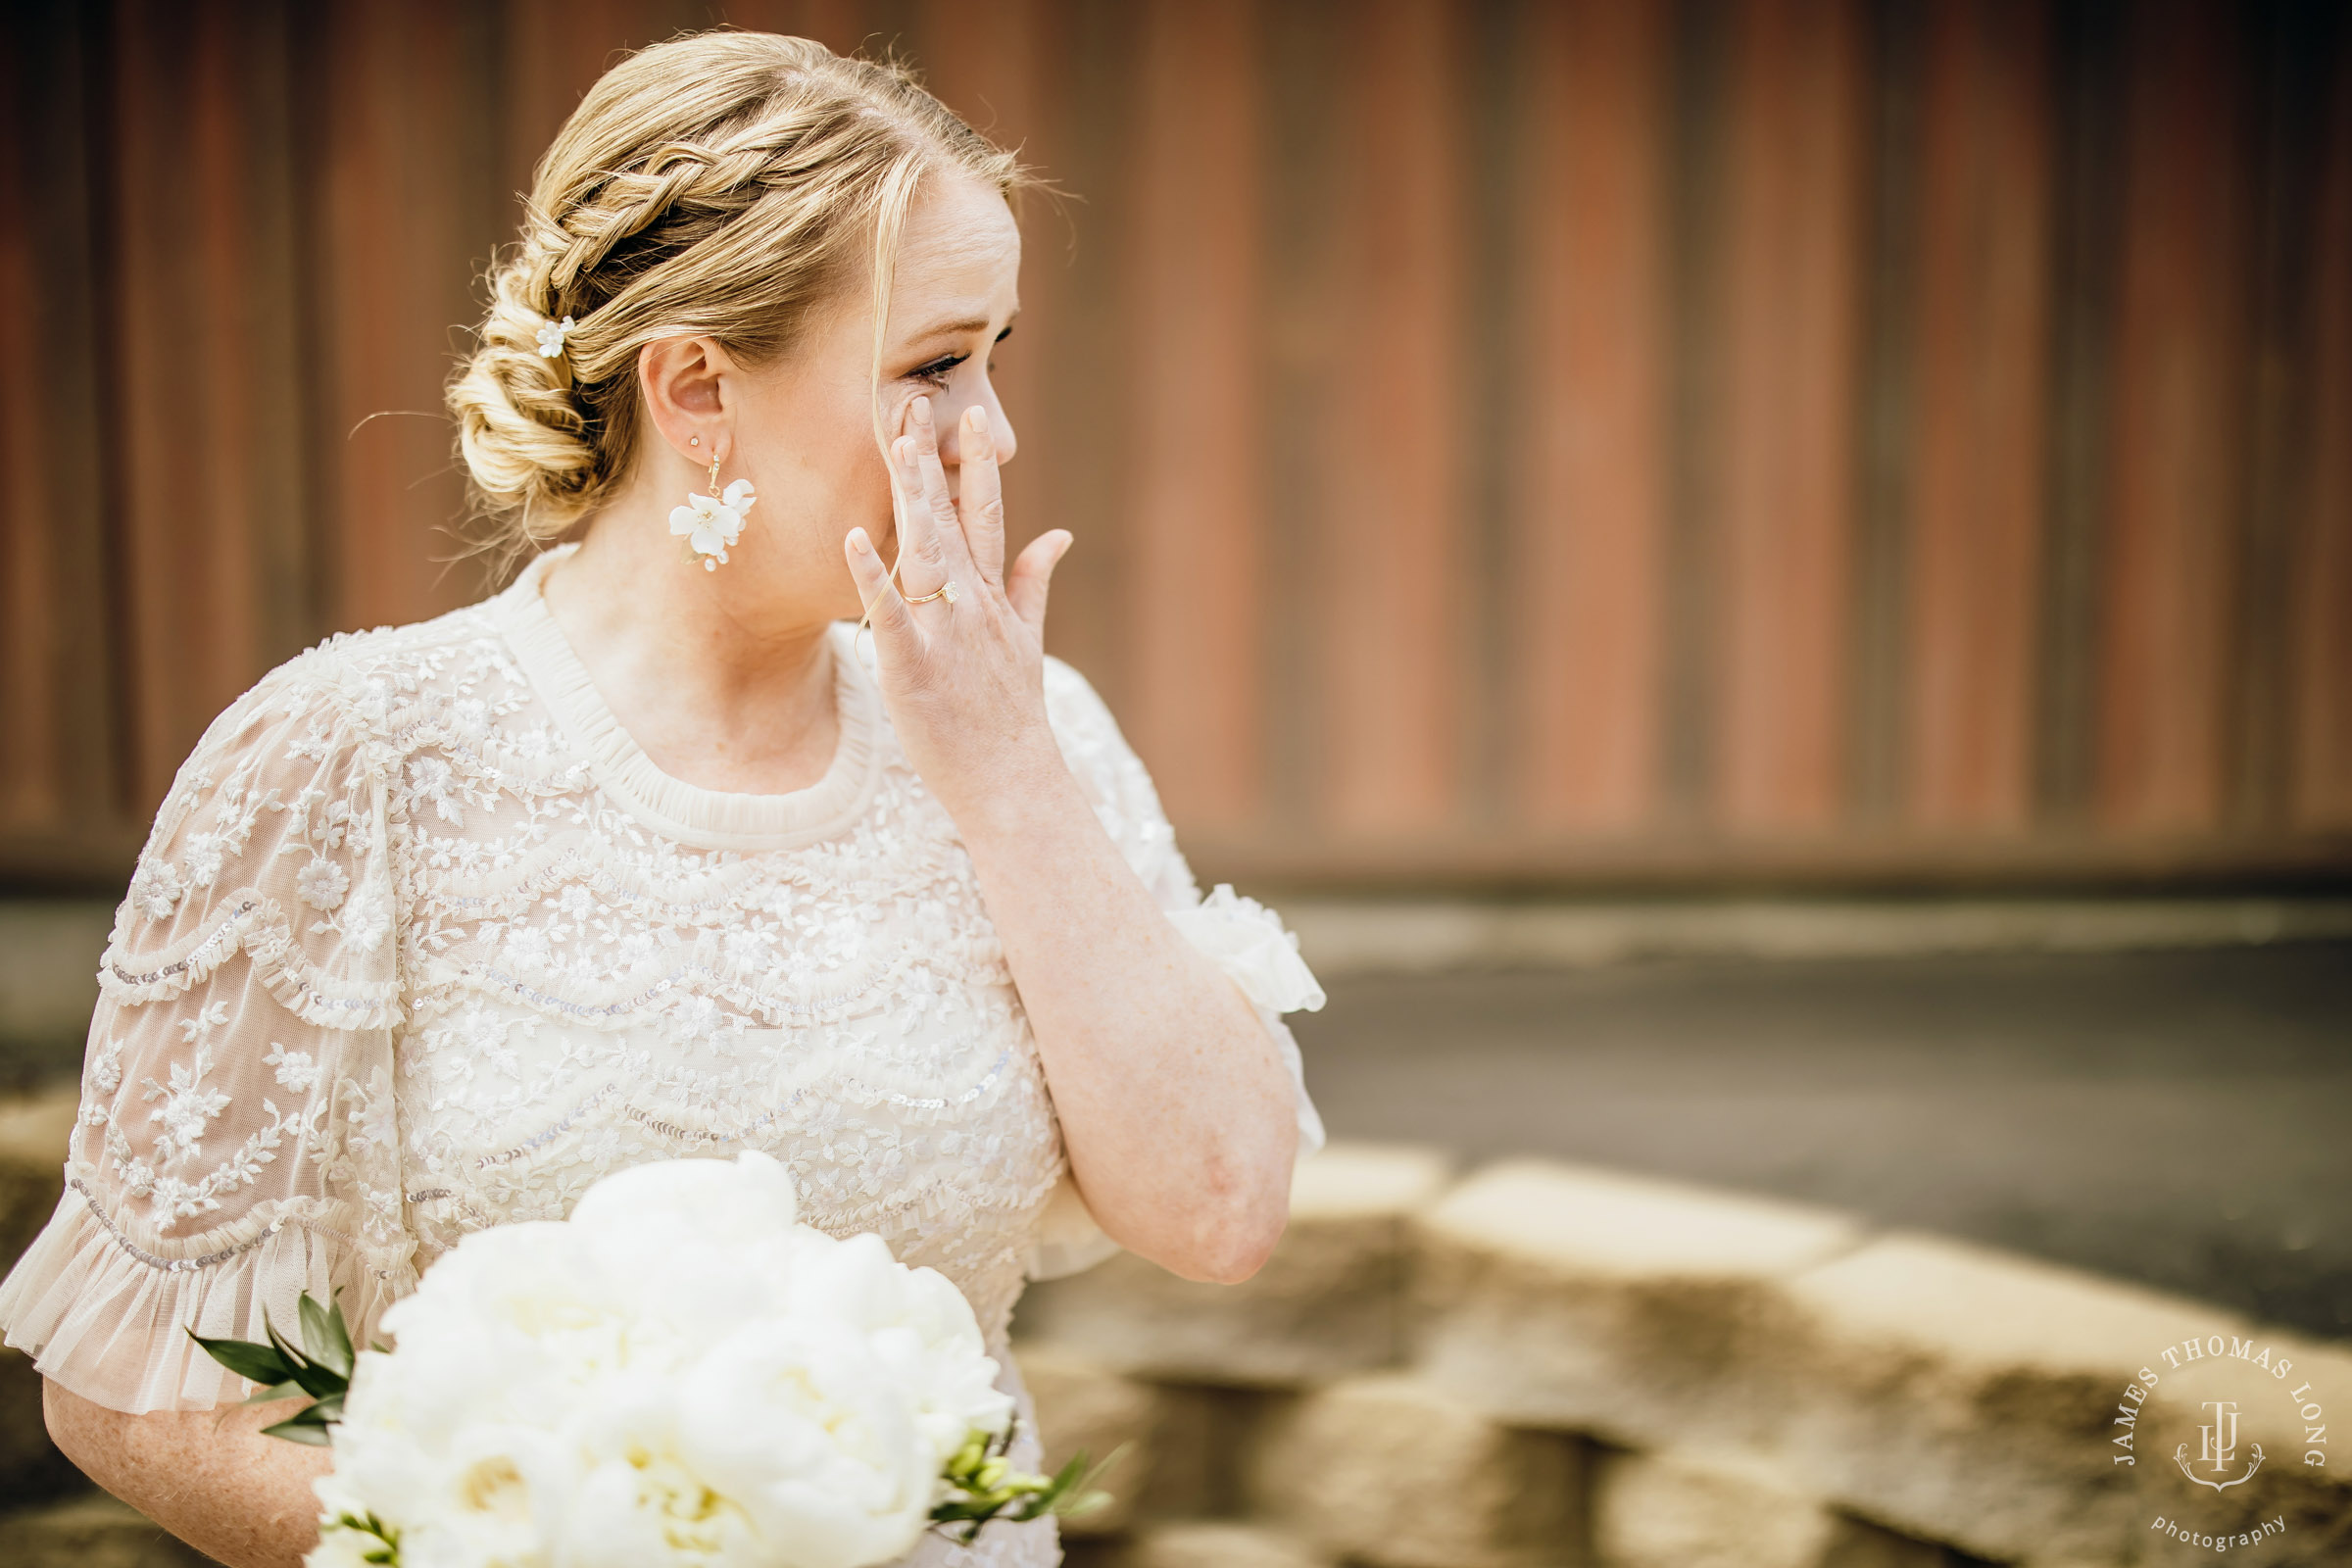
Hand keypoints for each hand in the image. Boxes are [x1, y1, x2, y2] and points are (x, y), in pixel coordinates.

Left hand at [842, 396, 1074, 829]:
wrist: (1012, 781)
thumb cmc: (1011, 716)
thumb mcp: (1029, 641)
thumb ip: (1034, 582)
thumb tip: (1059, 533)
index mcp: (994, 598)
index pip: (985, 516)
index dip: (976, 465)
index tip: (968, 416)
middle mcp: (973, 606)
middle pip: (950, 521)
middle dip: (932, 462)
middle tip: (915, 405)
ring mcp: (947, 634)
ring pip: (925, 553)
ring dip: (910, 499)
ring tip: (894, 447)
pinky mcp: (915, 667)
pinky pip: (892, 615)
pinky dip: (873, 577)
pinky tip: (854, 537)